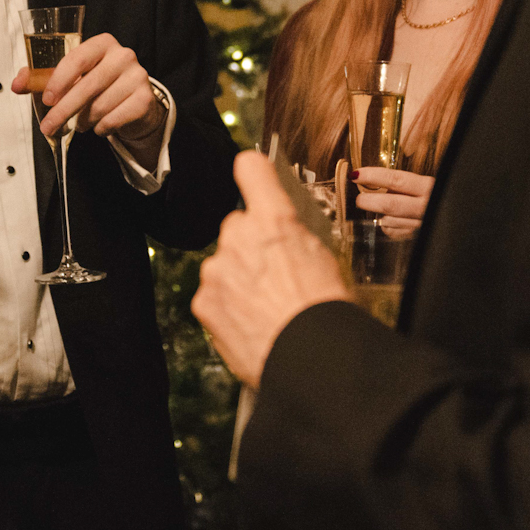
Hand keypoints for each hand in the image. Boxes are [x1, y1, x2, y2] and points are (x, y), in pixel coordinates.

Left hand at [11, 32, 164, 155]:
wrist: (133, 103)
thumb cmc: (97, 86)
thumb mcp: (69, 78)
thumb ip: (41, 79)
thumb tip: (16, 84)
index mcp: (103, 43)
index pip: (78, 58)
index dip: (60, 80)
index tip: (47, 99)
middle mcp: (123, 55)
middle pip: (88, 85)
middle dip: (64, 110)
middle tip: (48, 126)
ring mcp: (138, 76)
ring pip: (99, 106)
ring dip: (84, 120)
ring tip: (82, 121)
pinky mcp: (145, 99)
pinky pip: (113, 119)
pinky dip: (101, 127)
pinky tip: (100, 124)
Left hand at [192, 151, 355, 389]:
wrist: (311, 360)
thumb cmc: (327, 311)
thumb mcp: (324, 259)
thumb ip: (292, 238)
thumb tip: (284, 238)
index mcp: (274, 219)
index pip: (251, 168)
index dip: (252, 171)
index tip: (251, 174)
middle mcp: (238, 236)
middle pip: (237, 228)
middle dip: (251, 246)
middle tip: (277, 277)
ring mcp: (216, 270)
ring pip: (224, 264)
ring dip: (239, 279)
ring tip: (268, 308)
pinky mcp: (203, 301)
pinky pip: (213, 295)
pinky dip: (228, 307)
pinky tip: (253, 324)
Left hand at [353, 166, 432, 237]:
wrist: (460, 212)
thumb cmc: (440, 194)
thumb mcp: (428, 184)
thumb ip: (406, 183)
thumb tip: (377, 181)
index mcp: (429, 187)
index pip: (396, 180)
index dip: (373, 176)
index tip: (356, 174)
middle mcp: (427, 206)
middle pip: (391, 204)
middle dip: (369, 201)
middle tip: (358, 198)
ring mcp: (423, 225)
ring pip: (391, 221)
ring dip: (379, 215)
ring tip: (373, 207)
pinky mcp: (419, 238)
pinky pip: (395, 233)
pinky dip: (388, 227)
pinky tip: (389, 221)